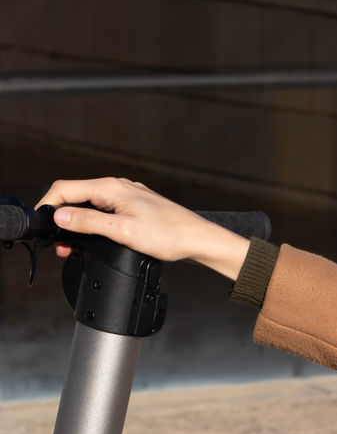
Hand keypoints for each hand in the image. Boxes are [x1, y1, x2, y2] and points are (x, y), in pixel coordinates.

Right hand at [36, 176, 250, 278]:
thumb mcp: (123, 231)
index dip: (49, 205)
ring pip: (91, 206)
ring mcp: (126, 197)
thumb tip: (61, 217)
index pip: (66, 189)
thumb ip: (89, 223)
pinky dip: (94, 225)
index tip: (42, 224)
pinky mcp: (133, 209)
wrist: (197, 240)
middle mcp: (117, 188)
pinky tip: (95, 240)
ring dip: (78, 224)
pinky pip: (105, 213)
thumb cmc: (168, 234)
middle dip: (62, 219)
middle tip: (59, 245)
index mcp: (110, 188)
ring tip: (73, 246)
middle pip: (77, 197)